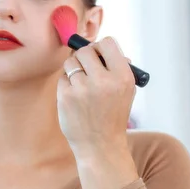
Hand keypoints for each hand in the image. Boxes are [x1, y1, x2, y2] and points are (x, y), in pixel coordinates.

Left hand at [57, 36, 135, 154]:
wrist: (100, 145)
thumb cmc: (113, 115)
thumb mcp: (127, 91)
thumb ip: (118, 67)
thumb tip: (102, 47)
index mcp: (123, 77)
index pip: (107, 43)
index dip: (100, 47)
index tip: (98, 55)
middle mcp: (104, 81)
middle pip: (86, 50)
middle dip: (84, 56)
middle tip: (86, 67)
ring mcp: (83, 88)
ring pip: (71, 62)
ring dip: (74, 69)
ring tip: (81, 84)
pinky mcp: (66, 96)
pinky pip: (63, 77)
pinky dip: (67, 84)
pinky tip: (76, 96)